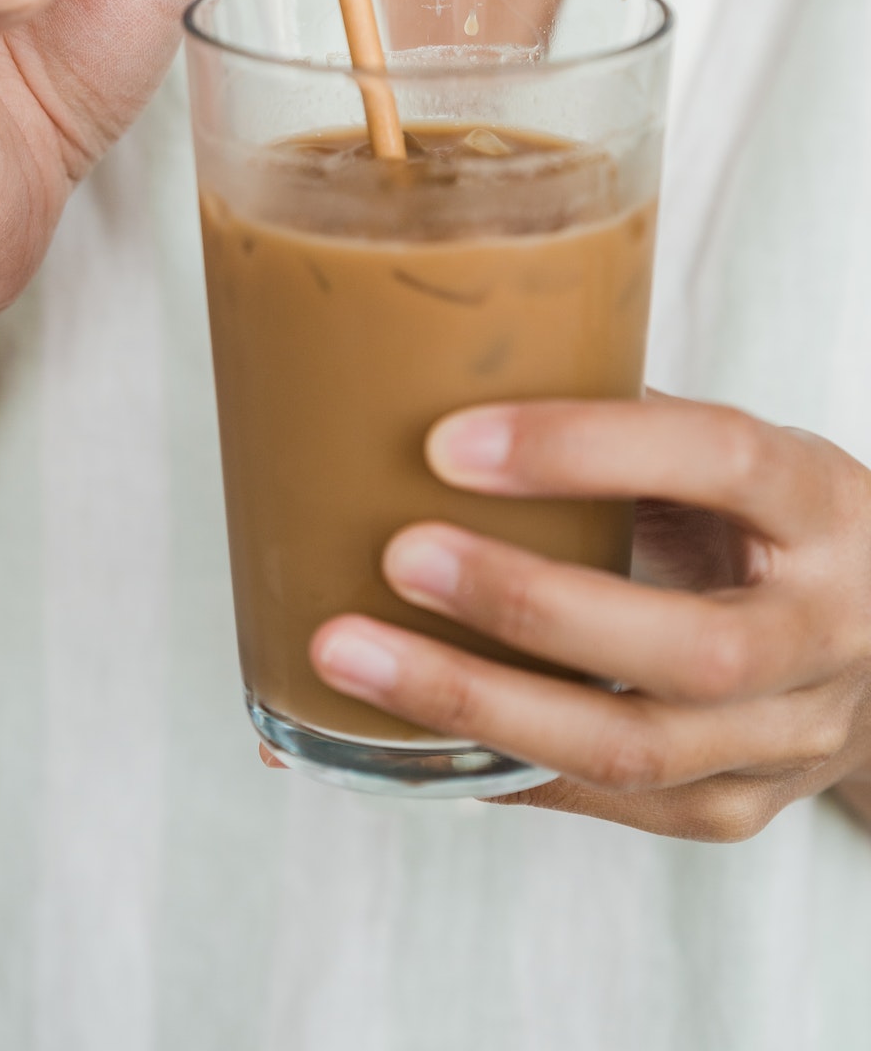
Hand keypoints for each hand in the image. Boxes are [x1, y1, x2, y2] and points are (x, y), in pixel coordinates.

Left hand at [310, 397, 870, 840]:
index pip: (721, 462)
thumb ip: (620, 421)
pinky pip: (599, 801)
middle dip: (525, 604)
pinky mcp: (731, 809)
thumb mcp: (729, 453)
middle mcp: (825, 633)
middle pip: (687, 648)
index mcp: (822, 505)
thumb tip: (430, 364)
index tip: (449, 442)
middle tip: (399, 555)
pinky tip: (387, 733)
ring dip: (475, 705)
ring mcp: (785, 740)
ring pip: (632, 749)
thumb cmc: (765, 520)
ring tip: (350, 654)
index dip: (585, 448)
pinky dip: (484, 766)